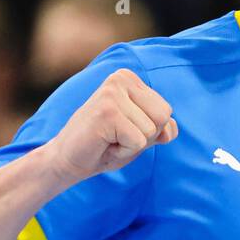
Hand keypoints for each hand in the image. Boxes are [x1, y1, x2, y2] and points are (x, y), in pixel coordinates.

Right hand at [46, 67, 177, 186]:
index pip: (165, 110)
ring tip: (109, 140)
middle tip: (116, 137)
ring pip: (151, 131)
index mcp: (129, 79)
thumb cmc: (104, 147)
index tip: (122, 131)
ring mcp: (113, 93)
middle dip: (144, 137)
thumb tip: (172, 129)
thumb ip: (160, 128)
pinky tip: (104, 144)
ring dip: (131, 145)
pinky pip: (138, 142)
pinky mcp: (108, 112)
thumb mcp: (138, 136)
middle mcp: (121, 78)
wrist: (67, 160)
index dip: (148, 131)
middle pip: (163, 117)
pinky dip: (124, 151)